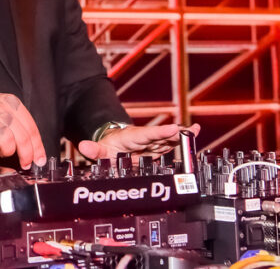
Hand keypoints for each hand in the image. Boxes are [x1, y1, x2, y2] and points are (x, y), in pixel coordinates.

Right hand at [0, 91, 46, 168]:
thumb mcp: (0, 105)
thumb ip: (16, 120)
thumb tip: (31, 143)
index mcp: (11, 103)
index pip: (31, 128)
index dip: (38, 147)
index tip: (39, 158)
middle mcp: (2, 110)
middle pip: (23, 137)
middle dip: (27, 155)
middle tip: (26, 163)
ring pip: (10, 142)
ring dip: (9, 152)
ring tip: (4, 152)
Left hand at [77, 123, 199, 160]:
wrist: (113, 144)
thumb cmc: (108, 147)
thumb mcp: (100, 151)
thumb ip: (94, 150)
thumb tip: (83, 147)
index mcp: (132, 137)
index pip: (146, 134)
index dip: (160, 132)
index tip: (173, 128)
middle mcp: (145, 137)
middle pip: (161, 136)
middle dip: (175, 133)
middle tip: (190, 131)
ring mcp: (153, 142)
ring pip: (169, 139)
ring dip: (182, 136)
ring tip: (196, 131)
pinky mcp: (159, 147)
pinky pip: (172, 144)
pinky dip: (183, 140)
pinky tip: (195, 134)